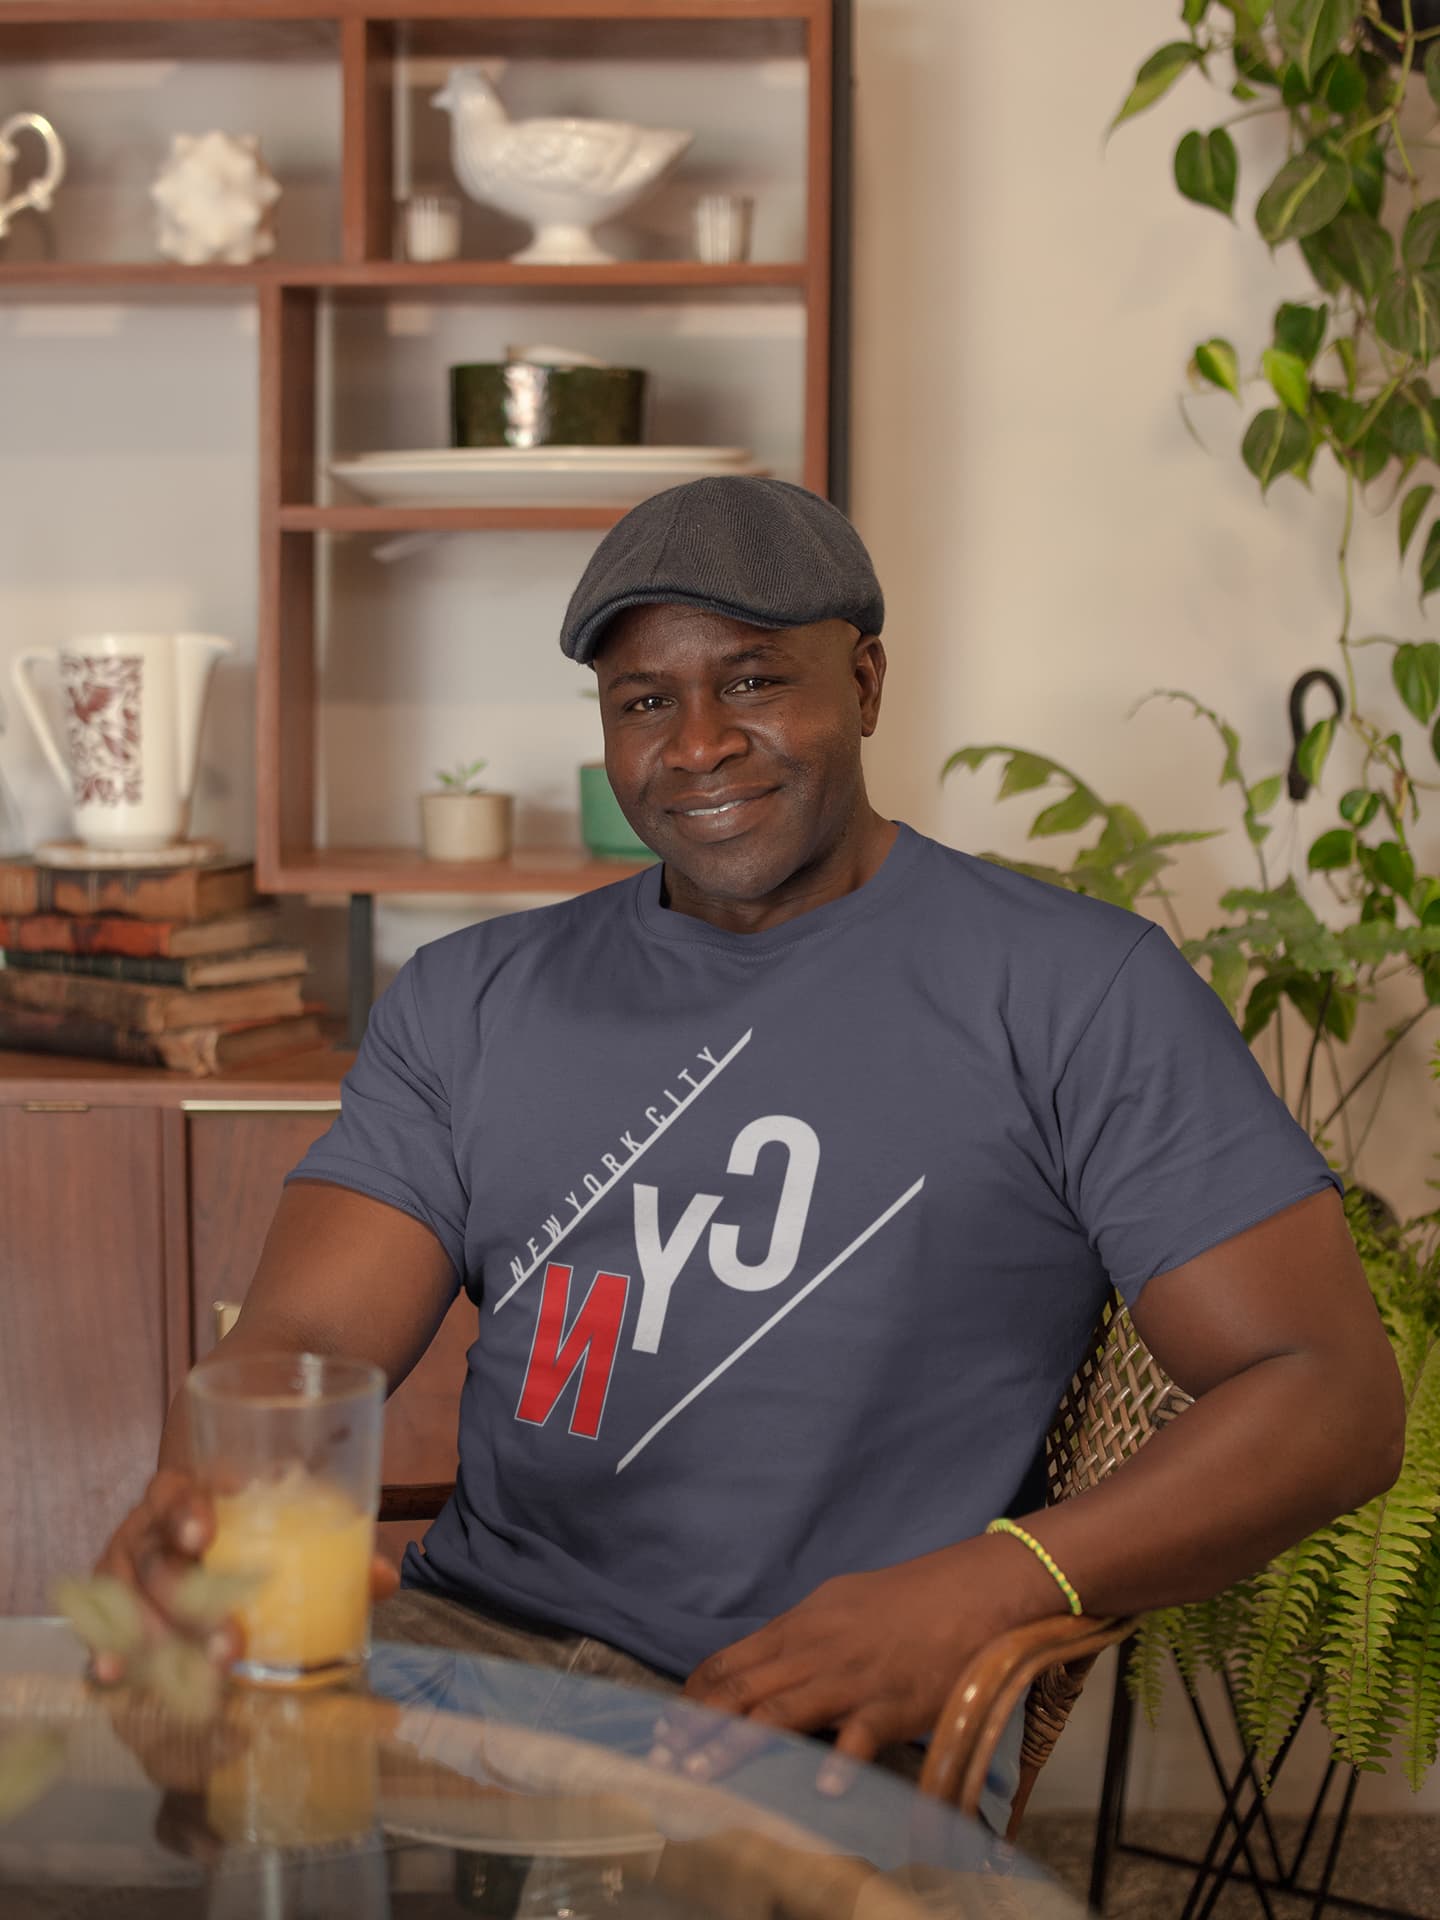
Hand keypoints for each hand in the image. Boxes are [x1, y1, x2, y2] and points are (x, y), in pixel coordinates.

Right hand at [91, 1469, 399, 1681]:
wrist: (202, 1544)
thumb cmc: (256, 1532)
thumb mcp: (291, 1533)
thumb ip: (336, 1551)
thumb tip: (384, 1580)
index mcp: (192, 1494)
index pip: (176, 1490)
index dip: (186, 1510)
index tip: (203, 1538)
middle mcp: (149, 1527)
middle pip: (154, 1556)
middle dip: (185, 1601)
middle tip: (227, 1641)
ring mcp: (125, 1567)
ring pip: (127, 1596)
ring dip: (155, 1636)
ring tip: (187, 1669)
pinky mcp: (113, 1607)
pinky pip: (102, 1627)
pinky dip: (108, 1651)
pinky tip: (115, 1675)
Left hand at [664, 1536, 1057, 1787]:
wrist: (966, 1593)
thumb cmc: (901, 1599)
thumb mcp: (836, 1605)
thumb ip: (796, 1636)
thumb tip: (759, 1663)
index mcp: (799, 1626)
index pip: (730, 1661)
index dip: (694, 1696)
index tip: (666, 1726)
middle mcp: (814, 1652)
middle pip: (744, 1691)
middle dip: (699, 1728)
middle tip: (665, 1762)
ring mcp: (851, 1680)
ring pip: (782, 1713)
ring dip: (738, 1746)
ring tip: (704, 1777)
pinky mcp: (892, 1705)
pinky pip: (860, 1736)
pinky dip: (841, 1762)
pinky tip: (824, 1789)